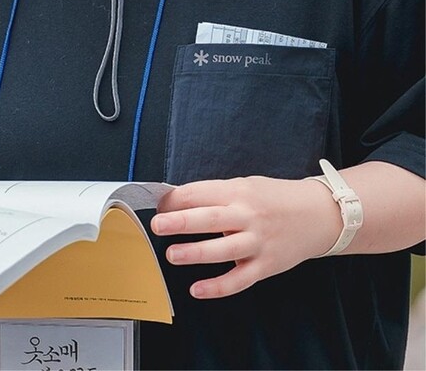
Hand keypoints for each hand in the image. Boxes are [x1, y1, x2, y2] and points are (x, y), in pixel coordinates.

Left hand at [151, 175, 341, 298]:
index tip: (160, 205)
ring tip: (172, 255)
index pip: (201, 193)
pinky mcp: (266, 266)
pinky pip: (239, 280)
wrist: (317, 214)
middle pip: (210, 219)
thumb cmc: (276, 198)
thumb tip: (180, 204)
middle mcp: (248, 216)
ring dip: (195, 253)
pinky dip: (217, 287)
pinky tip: (197, 289)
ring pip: (222, 250)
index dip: (176, 200)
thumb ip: (218, 195)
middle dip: (180, 222)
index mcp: (239, 191)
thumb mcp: (247, 185)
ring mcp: (257, 242)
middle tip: (157, 226)